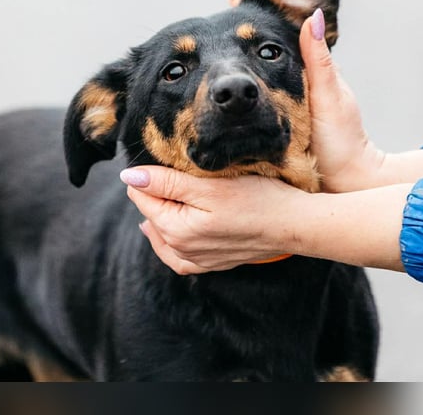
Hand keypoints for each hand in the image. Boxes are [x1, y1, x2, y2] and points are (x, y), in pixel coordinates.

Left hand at [120, 167, 303, 273]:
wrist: (293, 225)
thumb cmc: (256, 199)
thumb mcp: (209, 185)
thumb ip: (166, 182)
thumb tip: (129, 176)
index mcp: (175, 230)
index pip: (142, 196)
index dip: (148, 174)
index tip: (162, 159)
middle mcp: (181, 250)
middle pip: (152, 215)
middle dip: (155, 193)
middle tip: (170, 170)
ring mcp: (197, 260)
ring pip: (162, 236)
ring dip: (160, 215)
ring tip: (163, 194)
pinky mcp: (212, 263)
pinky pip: (179, 258)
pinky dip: (170, 243)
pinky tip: (171, 232)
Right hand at [227, 0, 378, 189]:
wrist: (344, 181)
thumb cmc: (341, 141)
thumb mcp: (328, 96)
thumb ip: (318, 59)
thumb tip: (313, 14)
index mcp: (308, 71)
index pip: (278, 34)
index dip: (252, 18)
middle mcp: (293, 84)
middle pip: (259, 55)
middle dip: (235, 36)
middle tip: (210, 19)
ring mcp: (280, 106)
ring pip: (252, 79)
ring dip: (232, 68)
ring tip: (202, 48)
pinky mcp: (272, 127)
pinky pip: (249, 103)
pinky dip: (234, 91)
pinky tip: (215, 91)